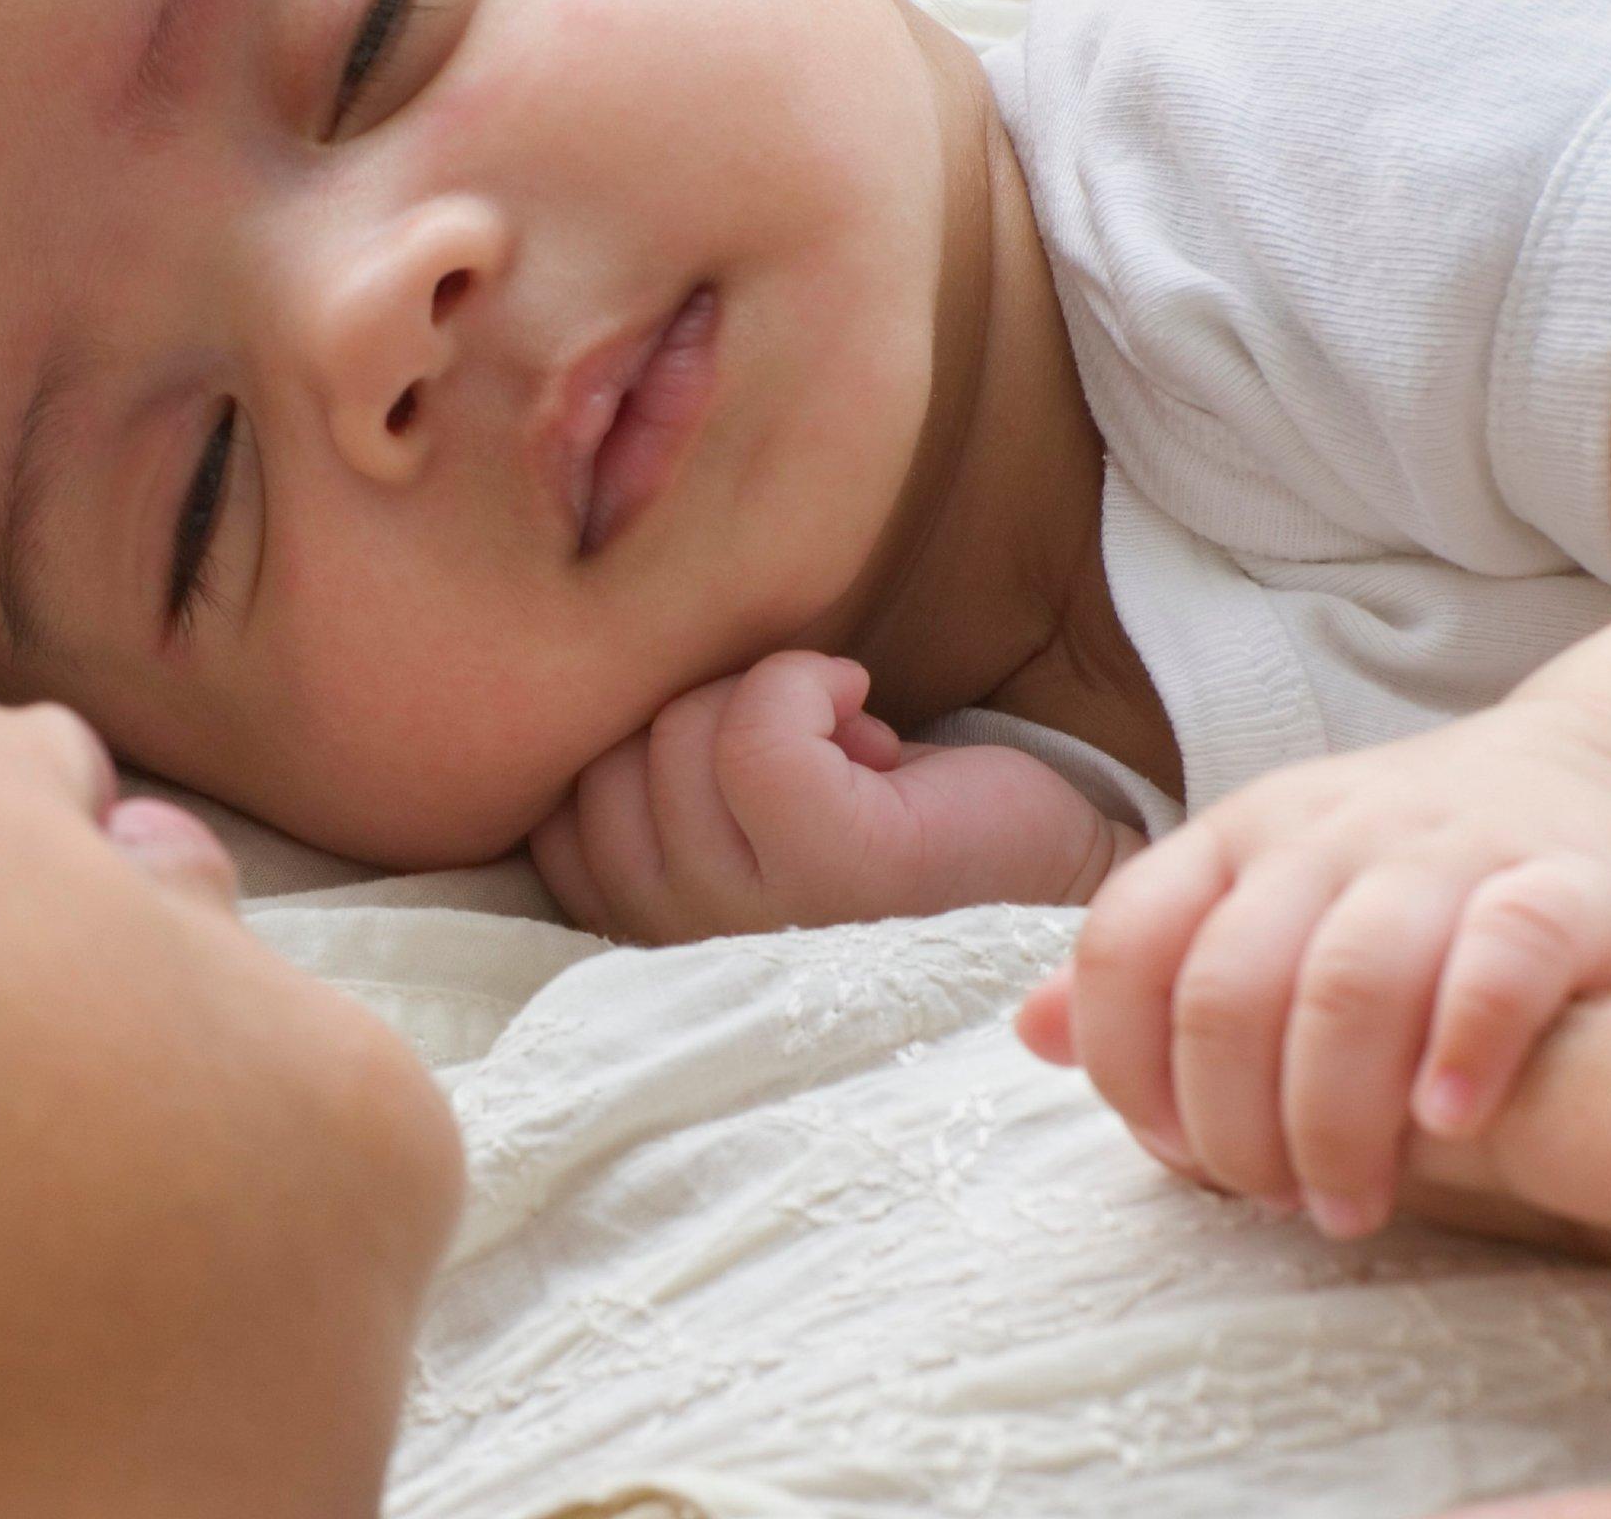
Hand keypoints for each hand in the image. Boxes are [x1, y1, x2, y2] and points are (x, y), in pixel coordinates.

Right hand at [529, 650, 1126, 944]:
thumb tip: (601, 664)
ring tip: (849, 749)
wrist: (1057, 879)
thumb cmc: (903, 832)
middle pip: (605, 762)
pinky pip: (757, 730)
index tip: (740, 756)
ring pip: (676, 734)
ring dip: (769, 696)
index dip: (639, 742)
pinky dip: (808, 682)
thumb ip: (656, 782)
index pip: (553, 812)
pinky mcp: (836, 865)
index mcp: (654, 935)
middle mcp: (687, 946)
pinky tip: (868, 715)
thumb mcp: (743, 813)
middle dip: (702, 711)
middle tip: (807, 749)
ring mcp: (756, 917)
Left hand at [1016, 705, 1610, 1237]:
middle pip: (1229, 989)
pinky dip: (1466, 1044)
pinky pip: (1502, 956)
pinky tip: (1448, 1122)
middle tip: (1277, 1204)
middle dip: (1232, 1123)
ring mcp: (1444, 853)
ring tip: (1350, 1205)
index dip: (1127, 1067)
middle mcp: (1325, 837)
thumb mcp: (1268, 898)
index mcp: (1236, 840)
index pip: (1127, 947)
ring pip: (1349, 982)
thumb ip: (1160, 969)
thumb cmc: (1413, 878)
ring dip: (1333, 1116)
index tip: (1177, 1156)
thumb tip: (1032, 1032)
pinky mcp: (1565, 885)